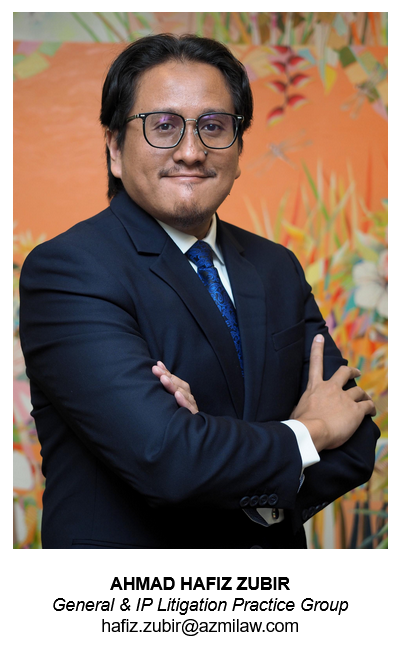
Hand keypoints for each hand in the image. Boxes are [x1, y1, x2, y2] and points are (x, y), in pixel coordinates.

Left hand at [152, 361, 198, 413]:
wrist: (190, 434)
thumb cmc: (178, 415)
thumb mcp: (171, 400)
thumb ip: (166, 384)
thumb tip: (157, 365)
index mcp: (183, 393)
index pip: (175, 380)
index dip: (166, 372)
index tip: (156, 365)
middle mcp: (188, 398)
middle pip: (179, 385)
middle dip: (167, 376)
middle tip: (155, 370)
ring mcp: (191, 407)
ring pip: (184, 394)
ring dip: (173, 386)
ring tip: (163, 379)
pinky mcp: (193, 416)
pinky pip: (189, 408)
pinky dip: (183, 401)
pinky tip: (177, 395)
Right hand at [291, 334, 375, 451]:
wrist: (312, 432)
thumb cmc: (300, 425)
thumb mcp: (296, 412)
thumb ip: (300, 408)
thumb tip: (296, 412)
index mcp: (315, 388)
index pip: (316, 363)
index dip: (317, 348)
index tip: (319, 337)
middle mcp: (331, 388)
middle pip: (344, 372)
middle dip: (351, 371)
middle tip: (356, 371)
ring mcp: (344, 398)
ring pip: (358, 390)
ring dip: (363, 394)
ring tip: (366, 399)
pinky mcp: (355, 410)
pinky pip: (367, 405)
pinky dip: (370, 407)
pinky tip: (371, 412)